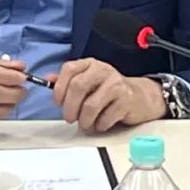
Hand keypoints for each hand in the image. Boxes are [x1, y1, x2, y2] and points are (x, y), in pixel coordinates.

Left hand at [49, 58, 166, 132]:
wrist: (141, 97)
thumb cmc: (109, 90)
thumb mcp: (89, 81)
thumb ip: (68, 81)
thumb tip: (48, 80)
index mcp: (90, 64)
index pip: (69, 69)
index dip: (60, 87)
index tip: (57, 102)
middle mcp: (103, 70)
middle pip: (78, 87)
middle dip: (70, 107)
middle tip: (69, 118)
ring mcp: (116, 84)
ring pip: (91, 105)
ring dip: (84, 120)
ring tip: (86, 124)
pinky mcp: (126, 100)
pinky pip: (105, 117)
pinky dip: (99, 125)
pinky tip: (100, 124)